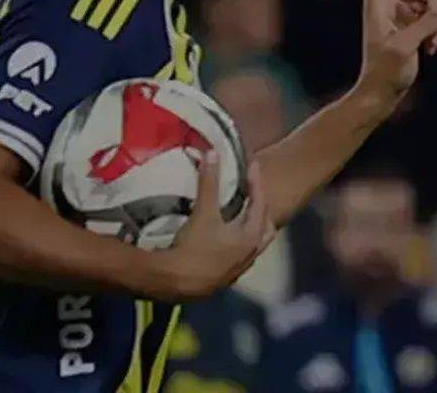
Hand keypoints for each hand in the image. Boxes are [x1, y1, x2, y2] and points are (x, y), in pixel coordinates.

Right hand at [160, 151, 275, 299]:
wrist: (173, 283)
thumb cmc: (193, 246)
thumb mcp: (204, 211)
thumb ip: (209, 182)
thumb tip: (211, 153)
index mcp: (251, 237)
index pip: (260, 203)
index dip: (256, 182)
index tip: (253, 165)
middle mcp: (249, 255)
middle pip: (263, 228)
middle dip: (260, 209)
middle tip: (254, 193)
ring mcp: (237, 270)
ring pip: (252, 246)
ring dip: (250, 229)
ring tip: (242, 216)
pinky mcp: (221, 279)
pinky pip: (237, 257)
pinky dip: (236, 245)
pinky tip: (224, 243)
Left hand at [355, 0, 436, 108]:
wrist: (381, 93)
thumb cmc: (384, 72)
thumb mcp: (405, 47)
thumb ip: (426, 25)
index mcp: (376, 4)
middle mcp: (387, 5)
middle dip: (431, 1)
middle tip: (435, 26)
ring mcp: (400, 15)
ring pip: (429, 0)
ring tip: (433, 44)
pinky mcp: (411, 27)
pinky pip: (433, 16)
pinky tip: (434, 48)